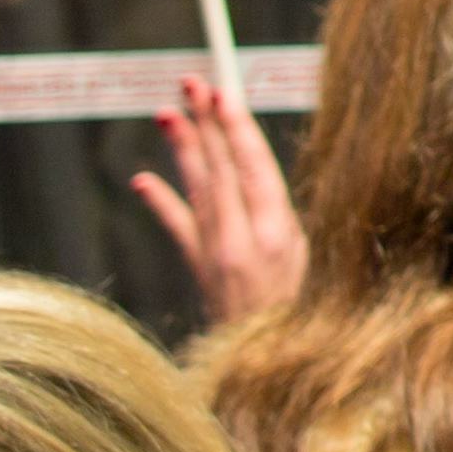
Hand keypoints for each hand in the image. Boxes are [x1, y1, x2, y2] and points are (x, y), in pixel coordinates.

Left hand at [132, 76, 306, 324]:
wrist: (276, 367)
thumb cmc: (306, 310)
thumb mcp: (309, 259)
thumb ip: (280, 218)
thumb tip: (254, 174)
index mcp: (280, 235)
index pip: (254, 169)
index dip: (236, 129)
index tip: (223, 94)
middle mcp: (245, 242)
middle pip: (222, 171)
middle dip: (206, 124)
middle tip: (192, 84)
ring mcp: (217, 257)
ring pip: (198, 191)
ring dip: (182, 149)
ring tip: (166, 112)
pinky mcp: (201, 273)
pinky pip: (179, 230)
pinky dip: (162, 202)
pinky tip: (143, 179)